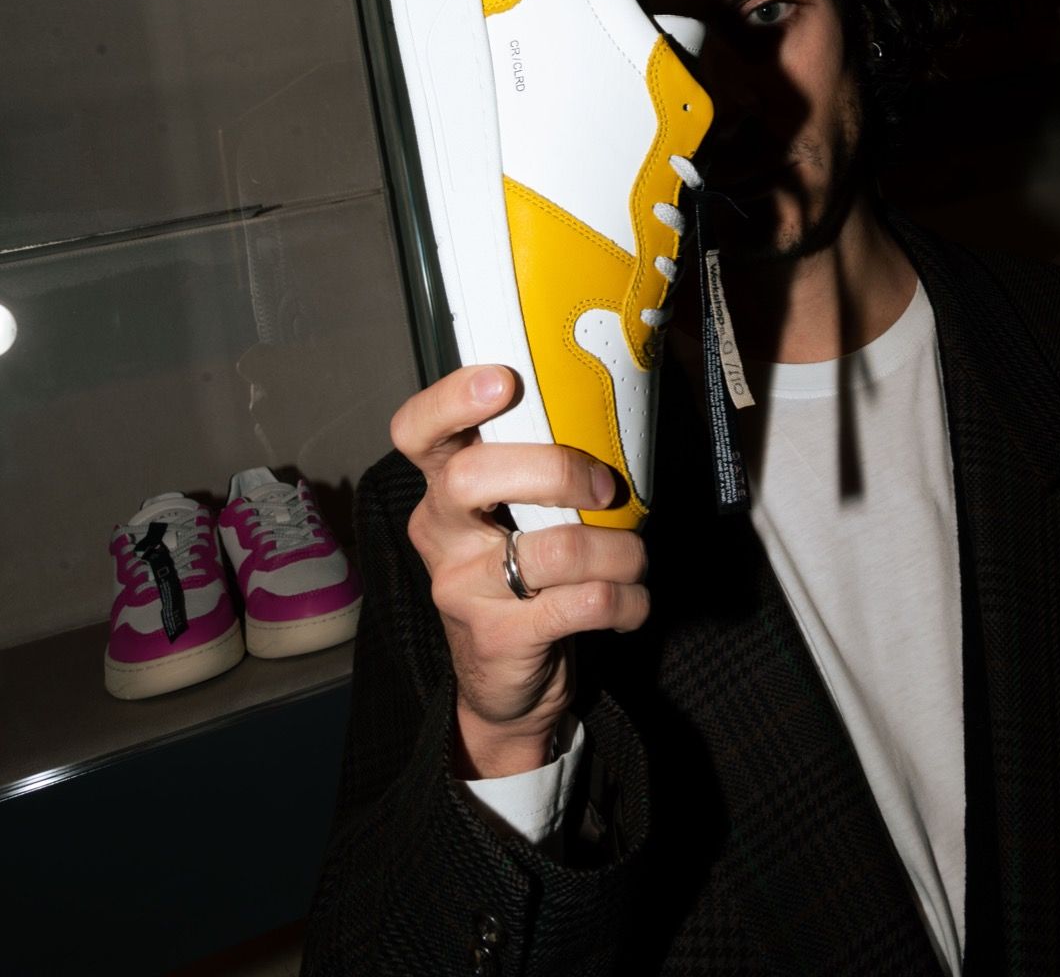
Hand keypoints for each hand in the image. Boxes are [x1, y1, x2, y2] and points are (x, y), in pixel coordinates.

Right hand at [390, 365, 649, 777]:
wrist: (503, 686)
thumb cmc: (520, 577)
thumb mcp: (509, 519)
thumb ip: (533, 470)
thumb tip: (609, 413)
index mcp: (441, 489)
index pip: (416, 431)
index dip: (450, 400)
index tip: (503, 380)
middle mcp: (439, 533)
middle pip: (472, 477)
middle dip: (556, 469)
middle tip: (605, 488)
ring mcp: (463, 589)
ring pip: (554, 548)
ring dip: (617, 551)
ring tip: (635, 559)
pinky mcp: (500, 638)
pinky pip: (584, 603)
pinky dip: (627, 599)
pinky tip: (633, 603)